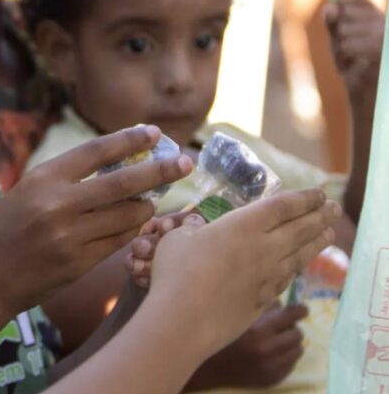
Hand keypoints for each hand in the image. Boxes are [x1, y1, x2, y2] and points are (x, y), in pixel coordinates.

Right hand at [0, 125, 192, 318]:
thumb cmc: (3, 230)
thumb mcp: (26, 192)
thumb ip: (65, 180)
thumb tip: (114, 164)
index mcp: (43, 178)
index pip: (96, 151)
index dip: (129, 140)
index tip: (153, 133)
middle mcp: (58, 204)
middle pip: (123, 181)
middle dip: (159, 171)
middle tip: (184, 162)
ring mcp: (70, 235)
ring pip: (127, 215)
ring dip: (146, 206)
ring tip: (153, 201)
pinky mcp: (79, 263)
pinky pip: (119, 241)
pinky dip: (132, 230)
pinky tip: (136, 225)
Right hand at [148, 189, 339, 359]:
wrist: (185, 318)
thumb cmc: (177, 271)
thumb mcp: (177, 238)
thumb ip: (192, 228)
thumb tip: (196, 225)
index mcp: (244, 225)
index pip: (283, 206)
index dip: (304, 198)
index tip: (320, 194)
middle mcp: (264, 248)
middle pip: (300, 229)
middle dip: (320, 217)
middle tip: (335, 209)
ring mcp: (267, 276)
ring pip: (301, 255)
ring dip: (317, 243)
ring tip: (330, 235)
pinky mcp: (264, 299)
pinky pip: (287, 278)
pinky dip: (297, 268)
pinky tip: (299, 266)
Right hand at [188, 303, 306, 389]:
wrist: (209, 368)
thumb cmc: (221, 337)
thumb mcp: (238, 317)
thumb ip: (260, 308)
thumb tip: (282, 303)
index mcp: (259, 330)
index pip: (290, 316)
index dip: (299, 311)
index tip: (302, 309)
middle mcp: (268, 350)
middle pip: (297, 334)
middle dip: (291, 328)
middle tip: (282, 327)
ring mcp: (273, 367)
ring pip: (298, 350)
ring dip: (291, 343)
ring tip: (278, 341)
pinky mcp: (274, 379)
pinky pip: (291, 364)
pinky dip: (286, 357)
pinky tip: (273, 354)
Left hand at [325, 0, 384, 102]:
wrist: (367, 93)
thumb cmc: (353, 64)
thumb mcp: (340, 41)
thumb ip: (334, 22)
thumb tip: (330, 6)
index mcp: (375, 16)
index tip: (337, 9)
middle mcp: (383, 24)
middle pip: (345, 15)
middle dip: (338, 34)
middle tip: (346, 50)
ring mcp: (382, 38)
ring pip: (344, 31)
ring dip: (341, 49)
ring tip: (351, 60)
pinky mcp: (379, 53)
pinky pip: (349, 45)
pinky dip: (345, 58)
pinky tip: (354, 66)